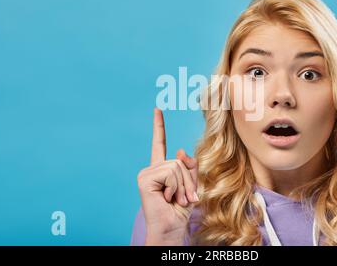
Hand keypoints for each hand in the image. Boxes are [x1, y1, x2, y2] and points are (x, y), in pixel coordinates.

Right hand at [137, 108, 198, 244]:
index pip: (159, 143)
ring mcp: (146, 173)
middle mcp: (152, 168)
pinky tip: (166, 198)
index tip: (157, 109)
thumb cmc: (181, 209)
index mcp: (161, 169)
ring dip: (182, 186)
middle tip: (183, 198)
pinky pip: (170, 173)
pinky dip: (174, 187)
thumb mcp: (191, 184)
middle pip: (179, 160)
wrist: (171, 227)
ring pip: (176, 166)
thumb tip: (180, 150)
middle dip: (188, 181)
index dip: (159, 126)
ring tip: (176, 199)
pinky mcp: (144, 178)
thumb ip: (189, 166)